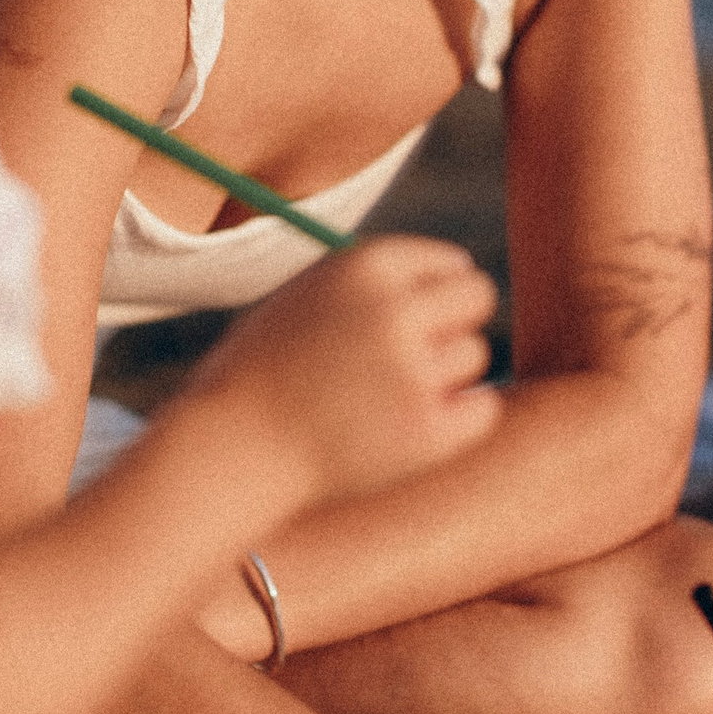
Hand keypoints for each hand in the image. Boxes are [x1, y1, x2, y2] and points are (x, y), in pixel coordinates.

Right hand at [195, 235, 499, 505]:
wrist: (230, 449)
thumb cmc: (265, 370)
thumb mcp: (309, 297)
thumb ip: (375, 282)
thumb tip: (461, 276)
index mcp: (365, 267)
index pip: (452, 264)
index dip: (437, 294)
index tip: (417, 321)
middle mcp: (393, 312)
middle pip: (479, 298)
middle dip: (456, 322)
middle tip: (423, 355)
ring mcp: (412, 373)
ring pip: (474, 355)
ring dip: (446, 375)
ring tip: (387, 398)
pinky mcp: (426, 432)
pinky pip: (481, 410)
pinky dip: (457, 420)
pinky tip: (411, 429)